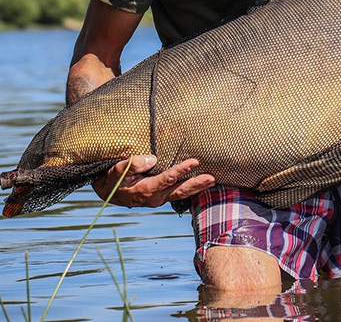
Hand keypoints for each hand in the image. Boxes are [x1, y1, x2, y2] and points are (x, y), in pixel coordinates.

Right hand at [93, 155, 215, 207]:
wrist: (109, 192)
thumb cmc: (115, 178)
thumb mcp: (119, 170)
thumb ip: (134, 164)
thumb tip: (152, 158)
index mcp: (145, 189)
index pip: (167, 179)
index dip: (181, 170)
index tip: (195, 161)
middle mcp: (155, 197)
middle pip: (179, 191)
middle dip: (196, 184)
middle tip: (212, 178)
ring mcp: (159, 199)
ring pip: (181, 194)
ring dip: (197, 188)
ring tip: (213, 181)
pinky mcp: (162, 197)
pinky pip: (179, 195)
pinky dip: (191, 190)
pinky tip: (202, 185)